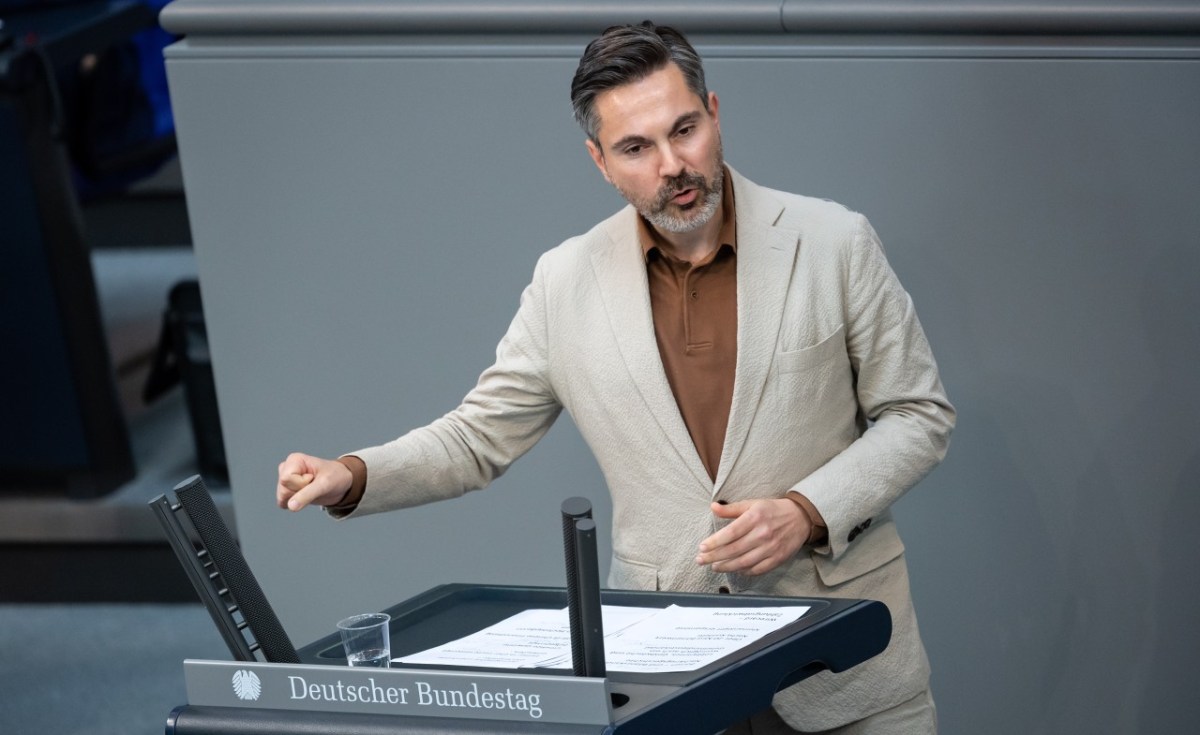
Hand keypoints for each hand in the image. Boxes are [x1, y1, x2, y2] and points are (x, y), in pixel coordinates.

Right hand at [276, 453, 352, 510]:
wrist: (341, 483)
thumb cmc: (335, 477)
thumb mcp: (324, 485)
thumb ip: (306, 495)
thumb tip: (290, 506)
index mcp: (294, 460)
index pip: (286, 479)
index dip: (301, 484)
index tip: (314, 478)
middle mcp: (286, 468)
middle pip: (283, 489)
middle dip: (300, 492)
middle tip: (314, 484)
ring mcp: (286, 480)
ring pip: (282, 497)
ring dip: (299, 498)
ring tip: (311, 488)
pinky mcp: (287, 490)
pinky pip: (283, 503)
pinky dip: (296, 503)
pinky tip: (306, 495)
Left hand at [695, 498, 809, 575]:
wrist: (801, 517)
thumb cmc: (773, 510)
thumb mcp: (752, 504)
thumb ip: (731, 509)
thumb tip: (713, 507)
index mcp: (754, 517)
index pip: (730, 533)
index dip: (714, 542)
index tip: (702, 547)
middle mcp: (762, 533)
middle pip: (734, 550)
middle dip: (714, 557)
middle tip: (701, 561)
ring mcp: (771, 547)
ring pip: (744, 562)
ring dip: (726, 566)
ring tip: (714, 566)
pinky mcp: (778, 558)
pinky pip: (758, 569)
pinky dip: (745, 572)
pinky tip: (735, 570)